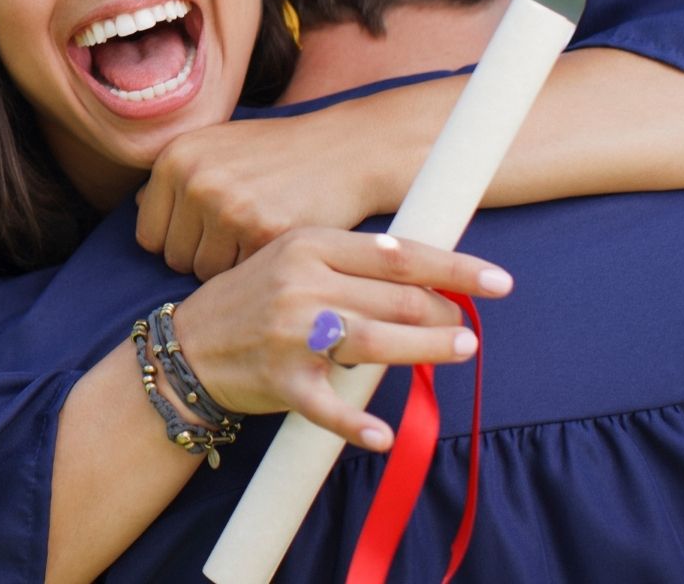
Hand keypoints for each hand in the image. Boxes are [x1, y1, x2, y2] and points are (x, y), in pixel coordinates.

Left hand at [137, 96, 431, 281]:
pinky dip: (256, 269)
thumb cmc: (276, 153)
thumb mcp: (217, 145)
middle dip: (202, 255)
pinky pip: (240, 276)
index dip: (178, 240)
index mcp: (175, 158)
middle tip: (238, 235)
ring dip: (228, 266)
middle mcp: (195, 180)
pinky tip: (274, 242)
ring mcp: (229, 207)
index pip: (148, 235)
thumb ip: (175, 175)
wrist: (344, 149)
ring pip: (204, 273)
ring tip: (256, 237)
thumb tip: (136, 205)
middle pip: (173, 258)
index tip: (207, 233)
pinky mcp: (264, 232)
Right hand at [171, 228, 511, 450]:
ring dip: (428, 347)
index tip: (497, 281)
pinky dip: (357, 425)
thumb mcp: (292, 259)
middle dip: (444, 311)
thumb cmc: (252, 299)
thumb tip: (425, 269)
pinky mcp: (282, 382)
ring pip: (377, 342)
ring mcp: (291, 334)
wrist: (186, 348)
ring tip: (460, 348)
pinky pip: (329, 407)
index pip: (396, 255)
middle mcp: (301, 284)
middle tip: (468, 324)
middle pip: (396, 298)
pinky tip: (383, 436)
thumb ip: (351, 261)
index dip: (454, 268)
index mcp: (308, 246)